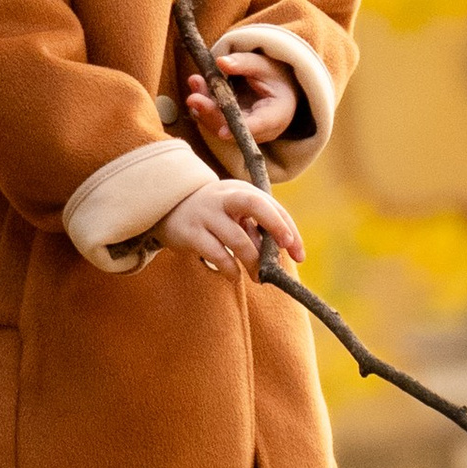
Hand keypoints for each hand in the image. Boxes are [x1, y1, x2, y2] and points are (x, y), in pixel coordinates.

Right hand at [159, 174, 302, 277]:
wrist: (167, 207)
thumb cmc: (212, 213)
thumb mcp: (233, 214)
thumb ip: (254, 230)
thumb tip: (277, 256)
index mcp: (239, 190)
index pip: (271, 205)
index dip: (287, 229)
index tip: (298, 254)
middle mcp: (224, 198)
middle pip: (255, 204)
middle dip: (275, 226)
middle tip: (283, 255)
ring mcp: (206, 214)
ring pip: (238, 239)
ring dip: (253, 262)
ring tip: (259, 277)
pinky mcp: (191, 233)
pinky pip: (217, 254)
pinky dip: (230, 269)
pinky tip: (235, 276)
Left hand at [183, 60, 294, 149]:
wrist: (279, 88)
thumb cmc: (275, 77)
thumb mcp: (264, 66)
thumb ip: (244, 63)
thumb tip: (220, 62)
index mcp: (277, 115)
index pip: (258, 126)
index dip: (239, 129)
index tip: (222, 132)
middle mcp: (261, 131)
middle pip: (233, 128)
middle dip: (211, 114)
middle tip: (193, 98)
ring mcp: (244, 131)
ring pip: (219, 126)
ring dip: (203, 107)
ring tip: (195, 81)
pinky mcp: (231, 127)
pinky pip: (214, 121)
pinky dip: (203, 105)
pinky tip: (197, 86)